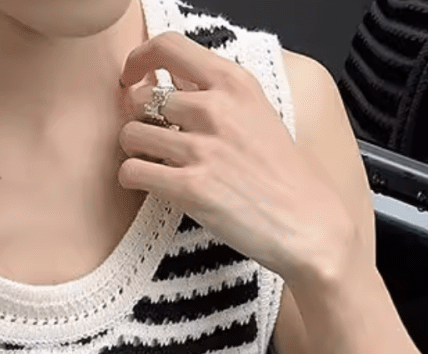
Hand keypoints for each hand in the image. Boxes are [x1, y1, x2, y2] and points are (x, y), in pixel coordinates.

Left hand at [116, 32, 353, 282]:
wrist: (306, 222)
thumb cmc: (281, 174)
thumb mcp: (256, 113)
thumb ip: (215, 95)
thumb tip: (171, 82)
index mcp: (234, 82)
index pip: (168, 46)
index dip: (139, 59)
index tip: (132, 79)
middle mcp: (215, 108)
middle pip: (141, 98)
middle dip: (137, 120)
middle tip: (149, 141)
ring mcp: (202, 148)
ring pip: (130, 134)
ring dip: (133, 151)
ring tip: (152, 165)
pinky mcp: (189, 187)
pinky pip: (132, 172)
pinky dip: (131, 179)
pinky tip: (148, 185)